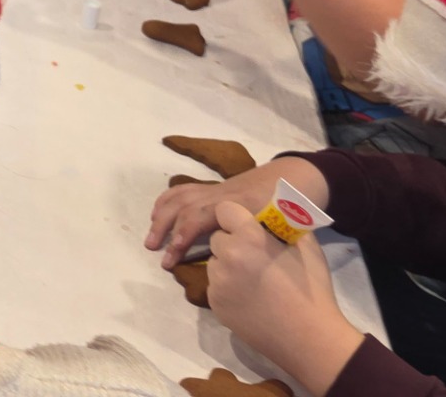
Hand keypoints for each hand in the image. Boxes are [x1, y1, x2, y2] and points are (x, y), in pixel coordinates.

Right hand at [147, 156, 328, 269]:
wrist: (294, 180)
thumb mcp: (282, 229)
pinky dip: (166, 201)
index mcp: (235, 205)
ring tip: (151, 238)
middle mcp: (220, 194)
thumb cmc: (291, 210)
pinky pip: (183, 190)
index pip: (198, 218)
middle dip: (164, 229)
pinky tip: (158, 214)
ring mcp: (215, 189)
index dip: (181, 239)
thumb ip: (261, 244)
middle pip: (182, 206)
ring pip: (179, 197)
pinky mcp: (214, 188)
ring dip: (161, 216)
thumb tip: (234, 264)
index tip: (171, 260)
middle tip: (154, 251)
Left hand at [207, 202, 364, 392]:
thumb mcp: (306, 246)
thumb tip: (274, 206)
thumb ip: (284, 222)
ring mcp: (218, 281)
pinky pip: (215, 286)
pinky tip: (250, 299)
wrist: (311, 338)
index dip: (235, 218)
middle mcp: (228, 254)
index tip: (246, 228)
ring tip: (255, 283)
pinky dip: (227, 289)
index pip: (224, 210)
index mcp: (250, 236)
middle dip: (232, 244)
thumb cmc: (312, 290)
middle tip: (255, 260)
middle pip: (218, 238)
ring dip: (228, 267)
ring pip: (215, 263)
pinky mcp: (214, 303)